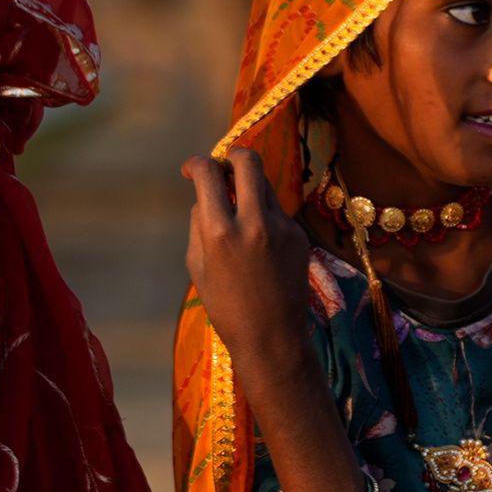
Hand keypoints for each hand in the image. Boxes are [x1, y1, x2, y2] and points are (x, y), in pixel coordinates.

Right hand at [187, 150, 372, 491]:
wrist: (271, 336)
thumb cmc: (225, 305)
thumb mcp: (197, 265)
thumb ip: (200, 224)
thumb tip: (206, 194)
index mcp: (221, 231)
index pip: (208, 173)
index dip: (197, 164)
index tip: (192, 169)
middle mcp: (254, 222)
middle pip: (248, 161)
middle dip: (233, 155)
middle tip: (224, 165)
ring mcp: (282, 227)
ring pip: (265, 187)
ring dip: (249, 189)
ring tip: (239, 216)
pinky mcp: (300, 236)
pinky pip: (278, 214)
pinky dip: (265, 218)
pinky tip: (261, 248)